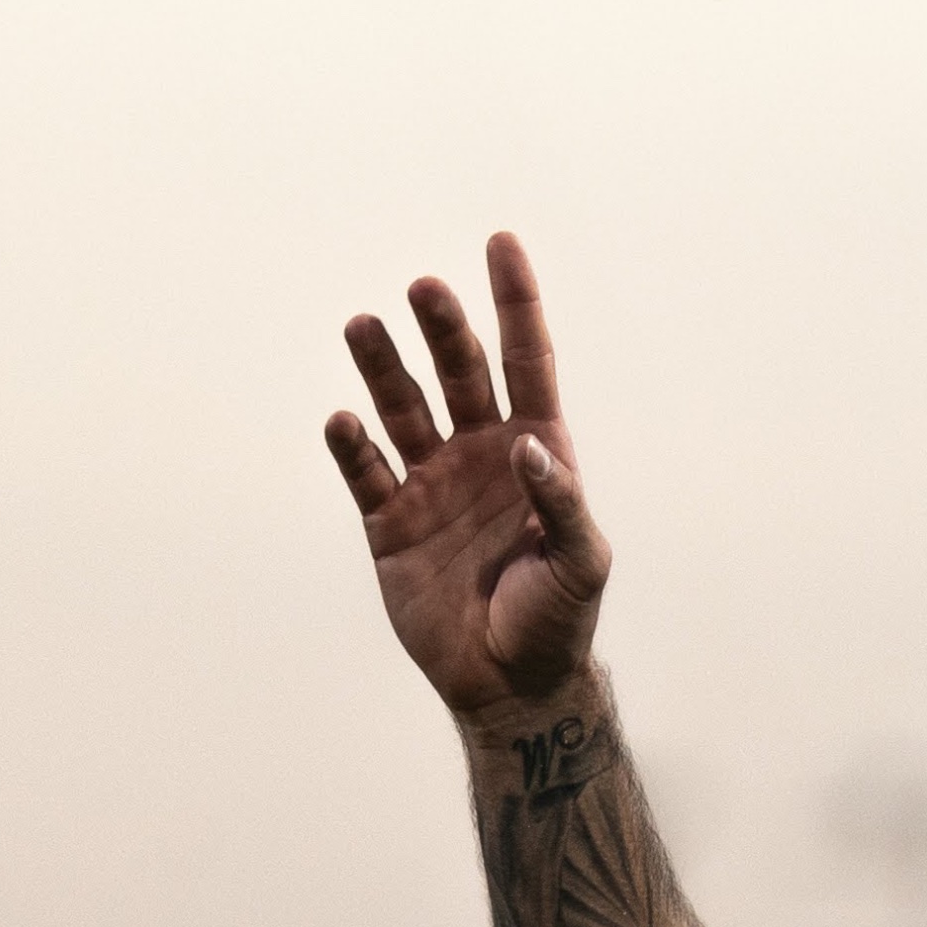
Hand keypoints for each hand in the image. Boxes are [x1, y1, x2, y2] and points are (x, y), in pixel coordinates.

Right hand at [324, 233, 608, 720]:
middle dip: (443, 329)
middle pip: (459, 373)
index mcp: (535, 453)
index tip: (502, 243)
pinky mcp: (389, 521)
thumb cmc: (558, 619)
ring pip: (401, 407)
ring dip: (383, 367)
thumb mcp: (581, 563)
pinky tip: (345, 423)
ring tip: (363, 326)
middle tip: (424, 289)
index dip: (516, 304)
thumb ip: (562, 503)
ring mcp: (431, 482)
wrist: (510, 683)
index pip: (526, 362)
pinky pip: (365, 471)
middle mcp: (480, 454)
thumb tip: (526, 446)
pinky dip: (353, 446)